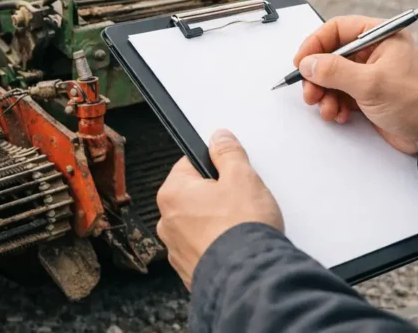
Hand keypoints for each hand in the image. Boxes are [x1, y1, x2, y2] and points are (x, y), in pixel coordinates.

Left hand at [156, 130, 282, 289]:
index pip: (189, 165)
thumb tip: (219, 138)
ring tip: (242, 227)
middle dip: (218, 196)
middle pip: (195, 196)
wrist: (249, 279)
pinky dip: (219, 246)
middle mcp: (168, 222)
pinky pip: (205, 249)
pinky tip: (238, 247)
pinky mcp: (191, 271)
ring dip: (218, 222)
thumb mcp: (242, 177)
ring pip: (200, 224)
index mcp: (172, 194)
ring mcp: (177, 250)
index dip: (214, 166)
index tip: (229, 172)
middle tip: (242, 201)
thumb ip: (228, 153)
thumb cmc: (241, 230)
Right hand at [293, 15, 417, 155]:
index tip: (301, 61)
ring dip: (324, 94)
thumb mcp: (370, 83)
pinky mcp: (368, 94)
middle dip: (318, 76)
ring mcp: (370, 74)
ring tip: (326, 108)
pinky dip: (335, 105)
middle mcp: (374, 52)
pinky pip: (341, 95)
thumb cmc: (415, 101)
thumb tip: (308, 63)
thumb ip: (335, 71)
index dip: (315, 43)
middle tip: (310, 91)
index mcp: (380, 36)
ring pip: (333, 78)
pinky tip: (339, 114)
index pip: (338, 29)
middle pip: (331, 55)